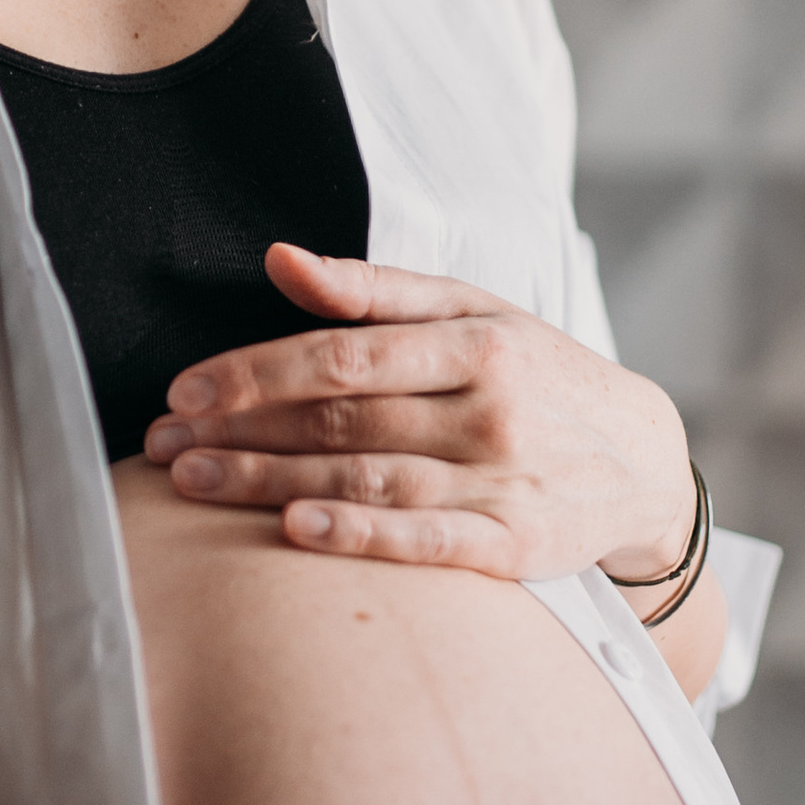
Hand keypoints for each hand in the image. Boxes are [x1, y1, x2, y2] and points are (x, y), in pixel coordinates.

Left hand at [142, 244, 696, 585]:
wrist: (644, 462)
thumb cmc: (539, 377)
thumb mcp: (474, 312)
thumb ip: (375, 291)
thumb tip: (279, 260)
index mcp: (477, 340)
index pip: (346, 354)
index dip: (257, 372)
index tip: (184, 389)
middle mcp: (490, 407)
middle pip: (343, 420)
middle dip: (242, 430)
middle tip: (160, 442)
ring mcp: (504, 478)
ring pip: (368, 478)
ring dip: (270, 482)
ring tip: (192, 483)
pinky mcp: (516, 544)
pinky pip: (427, 540)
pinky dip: (360, 534)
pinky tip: (295, 530)